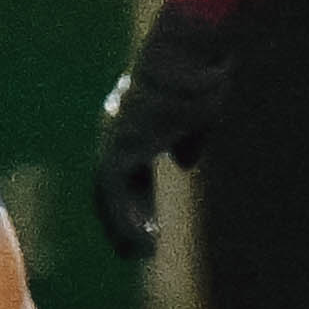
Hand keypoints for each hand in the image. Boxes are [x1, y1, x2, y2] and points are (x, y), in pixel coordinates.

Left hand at [91, 1, 228, 258]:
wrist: (190, 56)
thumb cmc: (200, 78)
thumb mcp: (196, 117)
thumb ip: (187, 143)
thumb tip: (183, 165)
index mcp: (134, 128)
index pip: (126, 175)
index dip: (135, 203)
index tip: (147, 226)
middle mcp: (118, 135)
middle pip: (111, 188)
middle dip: (122, 221)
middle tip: (134, 251)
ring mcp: (116, 139)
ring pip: (108, 194)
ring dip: (122, 226)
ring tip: (139, 253)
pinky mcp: (122, 145)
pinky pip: (114, 191)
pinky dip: (125, 216)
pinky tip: (140, 237)